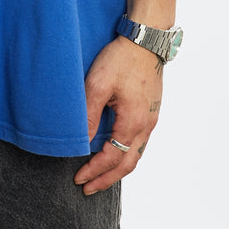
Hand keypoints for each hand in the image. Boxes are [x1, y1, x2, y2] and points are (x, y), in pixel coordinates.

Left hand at [74, 36, 162, 194]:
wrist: (145, 40)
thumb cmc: (121, 59)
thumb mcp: (98, 84)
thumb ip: (90, 114)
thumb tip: (83, 141)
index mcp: (133, 123)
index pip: (112, 158)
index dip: (94, 171)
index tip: (78, 178)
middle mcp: (146, 126)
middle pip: (128, 164)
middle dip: (106, 179)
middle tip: (88, 188)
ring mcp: (151, 120)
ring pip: (136, 155)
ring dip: (118, 169)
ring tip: (101, 176)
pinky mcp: (150, 111)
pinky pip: (140, 143)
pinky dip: (126, 155)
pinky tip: (116, 153)